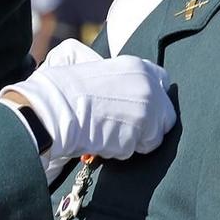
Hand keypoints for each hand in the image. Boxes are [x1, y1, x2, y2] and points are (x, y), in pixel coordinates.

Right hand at [2, 39, 175, 163]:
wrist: (53, 108)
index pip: (164, 83)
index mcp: (139, 67)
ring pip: (153, 137)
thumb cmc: (65, 88)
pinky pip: (135, 151)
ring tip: (109, 134)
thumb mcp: (100, 69)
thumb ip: (124, 79)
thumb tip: (130, 94)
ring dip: (135, 140)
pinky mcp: (137, 138)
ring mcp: (146, 114)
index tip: (142, 106)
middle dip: (150, 125)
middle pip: (166, 115)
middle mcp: (149, 88)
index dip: (154, 98)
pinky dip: (121, 151)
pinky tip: (102, 141)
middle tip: (126, 128)